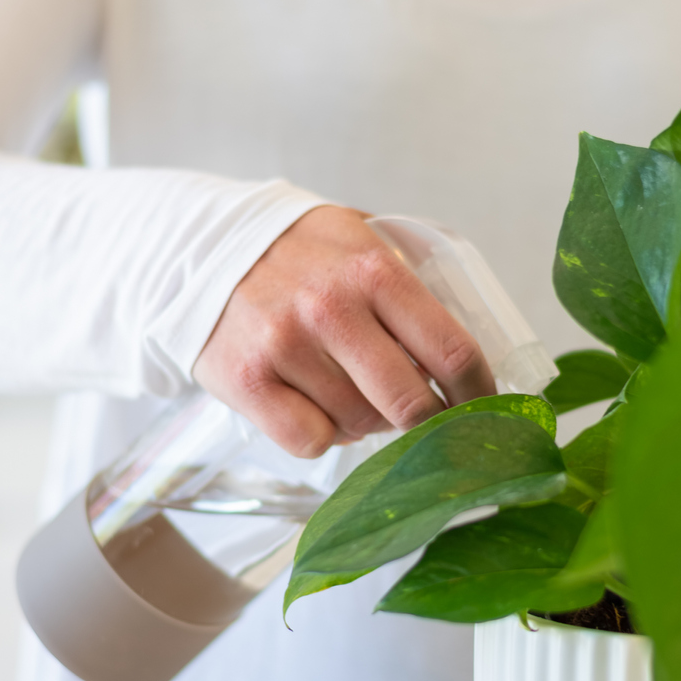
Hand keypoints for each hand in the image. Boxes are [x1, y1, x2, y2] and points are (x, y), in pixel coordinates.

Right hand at [194, 206, 495, 457]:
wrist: (198, 248)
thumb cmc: (296, 252)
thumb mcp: (358, 238)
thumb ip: (409, 281)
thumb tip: (465, 350)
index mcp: (373, 269)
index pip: (452, 350)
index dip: (478, 393)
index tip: (482, 406)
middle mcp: (331, 308)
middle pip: (411, 403)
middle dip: (429, 422)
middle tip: (427, 420)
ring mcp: (286, 346)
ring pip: (361, 425)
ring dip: (368, 421)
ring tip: (351, 390)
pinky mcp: (248, 382)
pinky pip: (311, 441)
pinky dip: (322, 434)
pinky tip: (314, 405)